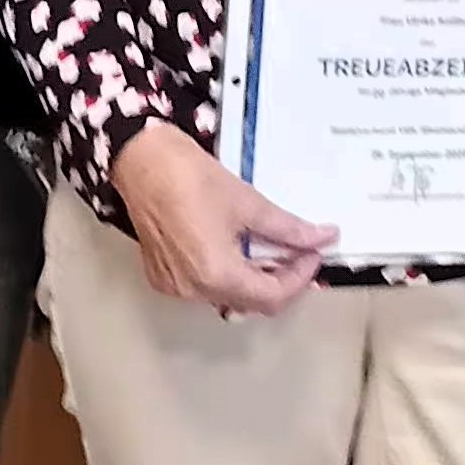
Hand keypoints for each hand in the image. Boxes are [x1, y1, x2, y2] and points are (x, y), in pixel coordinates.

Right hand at [111, 119, 337, 316]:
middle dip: (281, 279)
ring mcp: (174, 287)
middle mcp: (193, 290)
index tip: (313, 254)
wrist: (143, 162)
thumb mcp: (249, 203)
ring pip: (229, 296)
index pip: (272, 297)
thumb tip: (322, 237)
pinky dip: (228, 274)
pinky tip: (239, 248)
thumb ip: (289, 229)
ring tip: (271, 247)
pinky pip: (205, 287)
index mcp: (216, 275)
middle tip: (298, 250)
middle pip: (251, 302)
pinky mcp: (162, 277)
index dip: (299, 278)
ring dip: (255, 278)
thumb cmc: (190, 177)